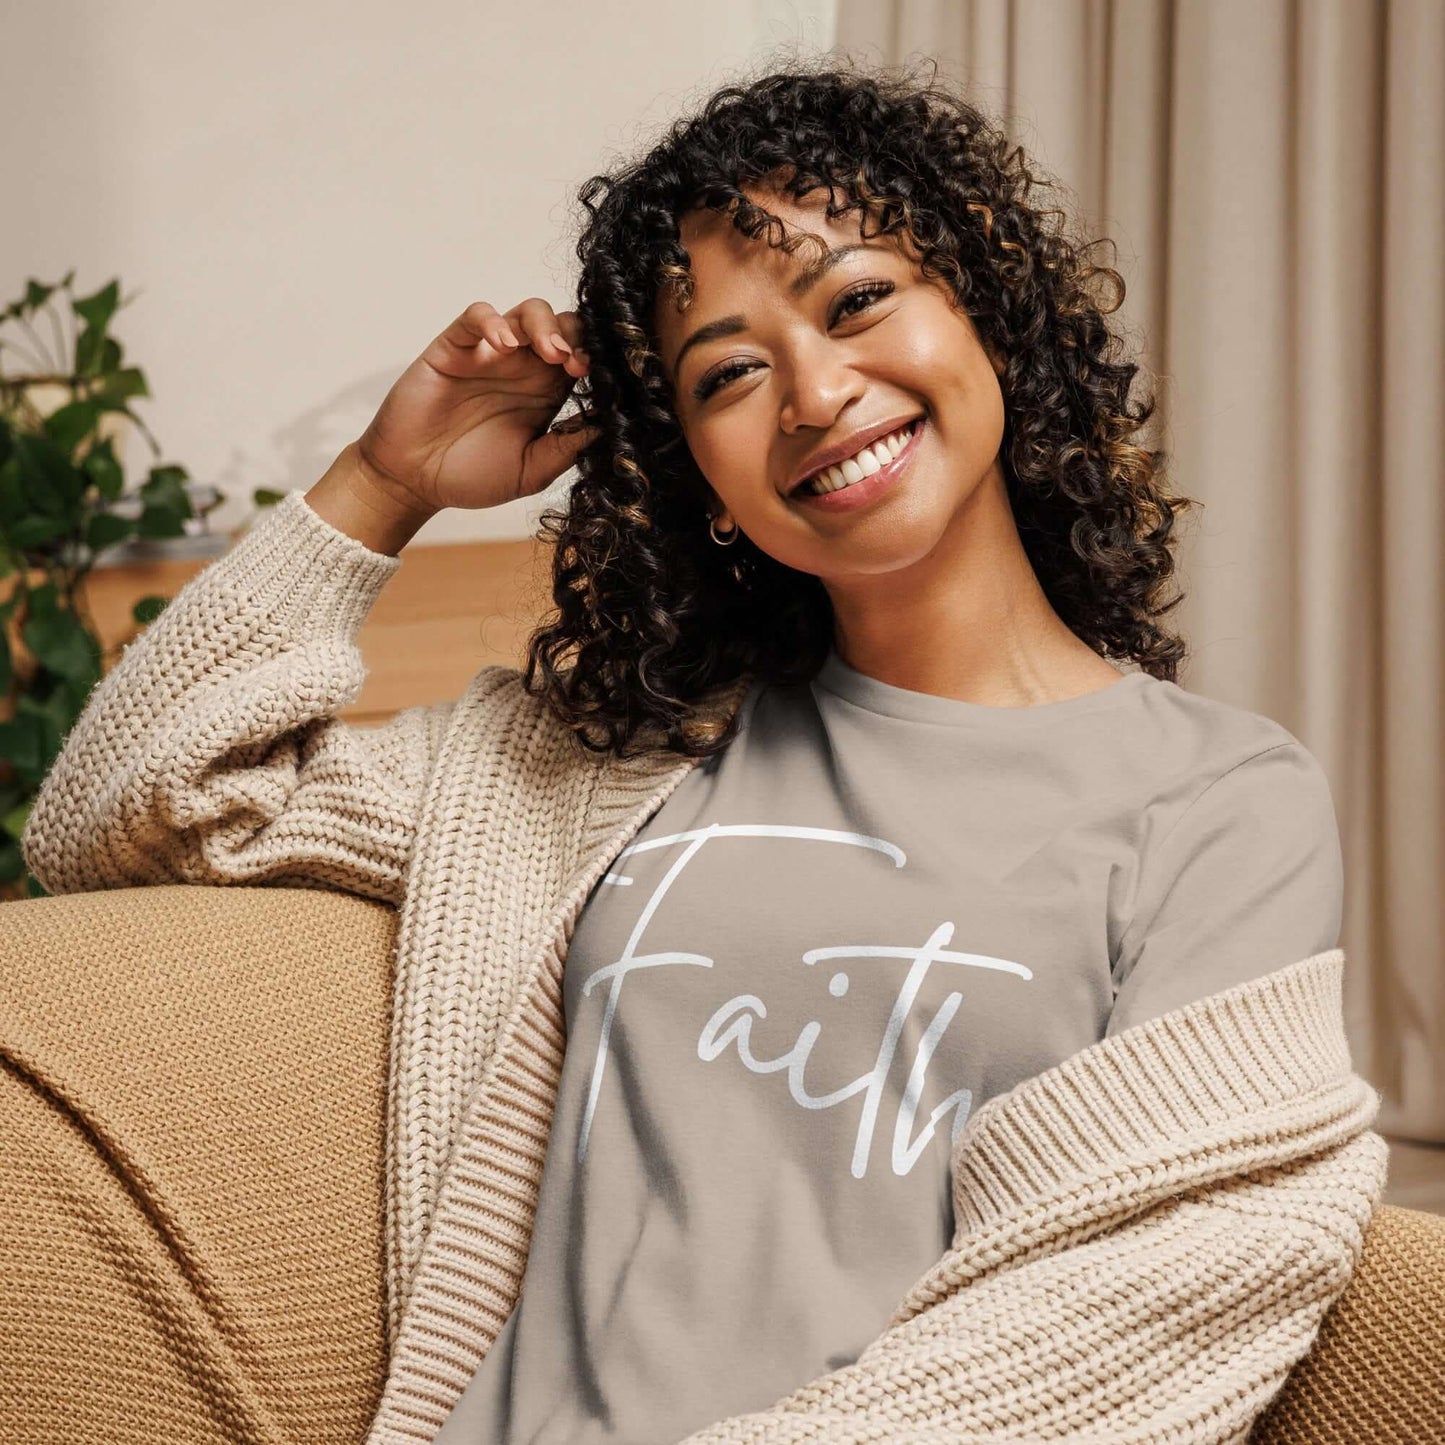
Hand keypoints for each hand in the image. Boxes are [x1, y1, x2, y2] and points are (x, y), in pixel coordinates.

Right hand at [352, 298, 600, 512]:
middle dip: (577, 336)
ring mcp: (489, 354)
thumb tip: (607, 427)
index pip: (582, 358)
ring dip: (545, 325)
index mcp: (546, 394)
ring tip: (551, 352)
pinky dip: (492, 321)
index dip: (596, 361)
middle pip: (562, 326)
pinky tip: (502, 345)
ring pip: (526, 312)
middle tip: (576, 364)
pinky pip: (476, 316)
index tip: (601, 379)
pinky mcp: (455, 347)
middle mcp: (523, 368)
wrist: (414, 481)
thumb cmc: (471, 477)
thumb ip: (565, 449)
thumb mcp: (530, 472)